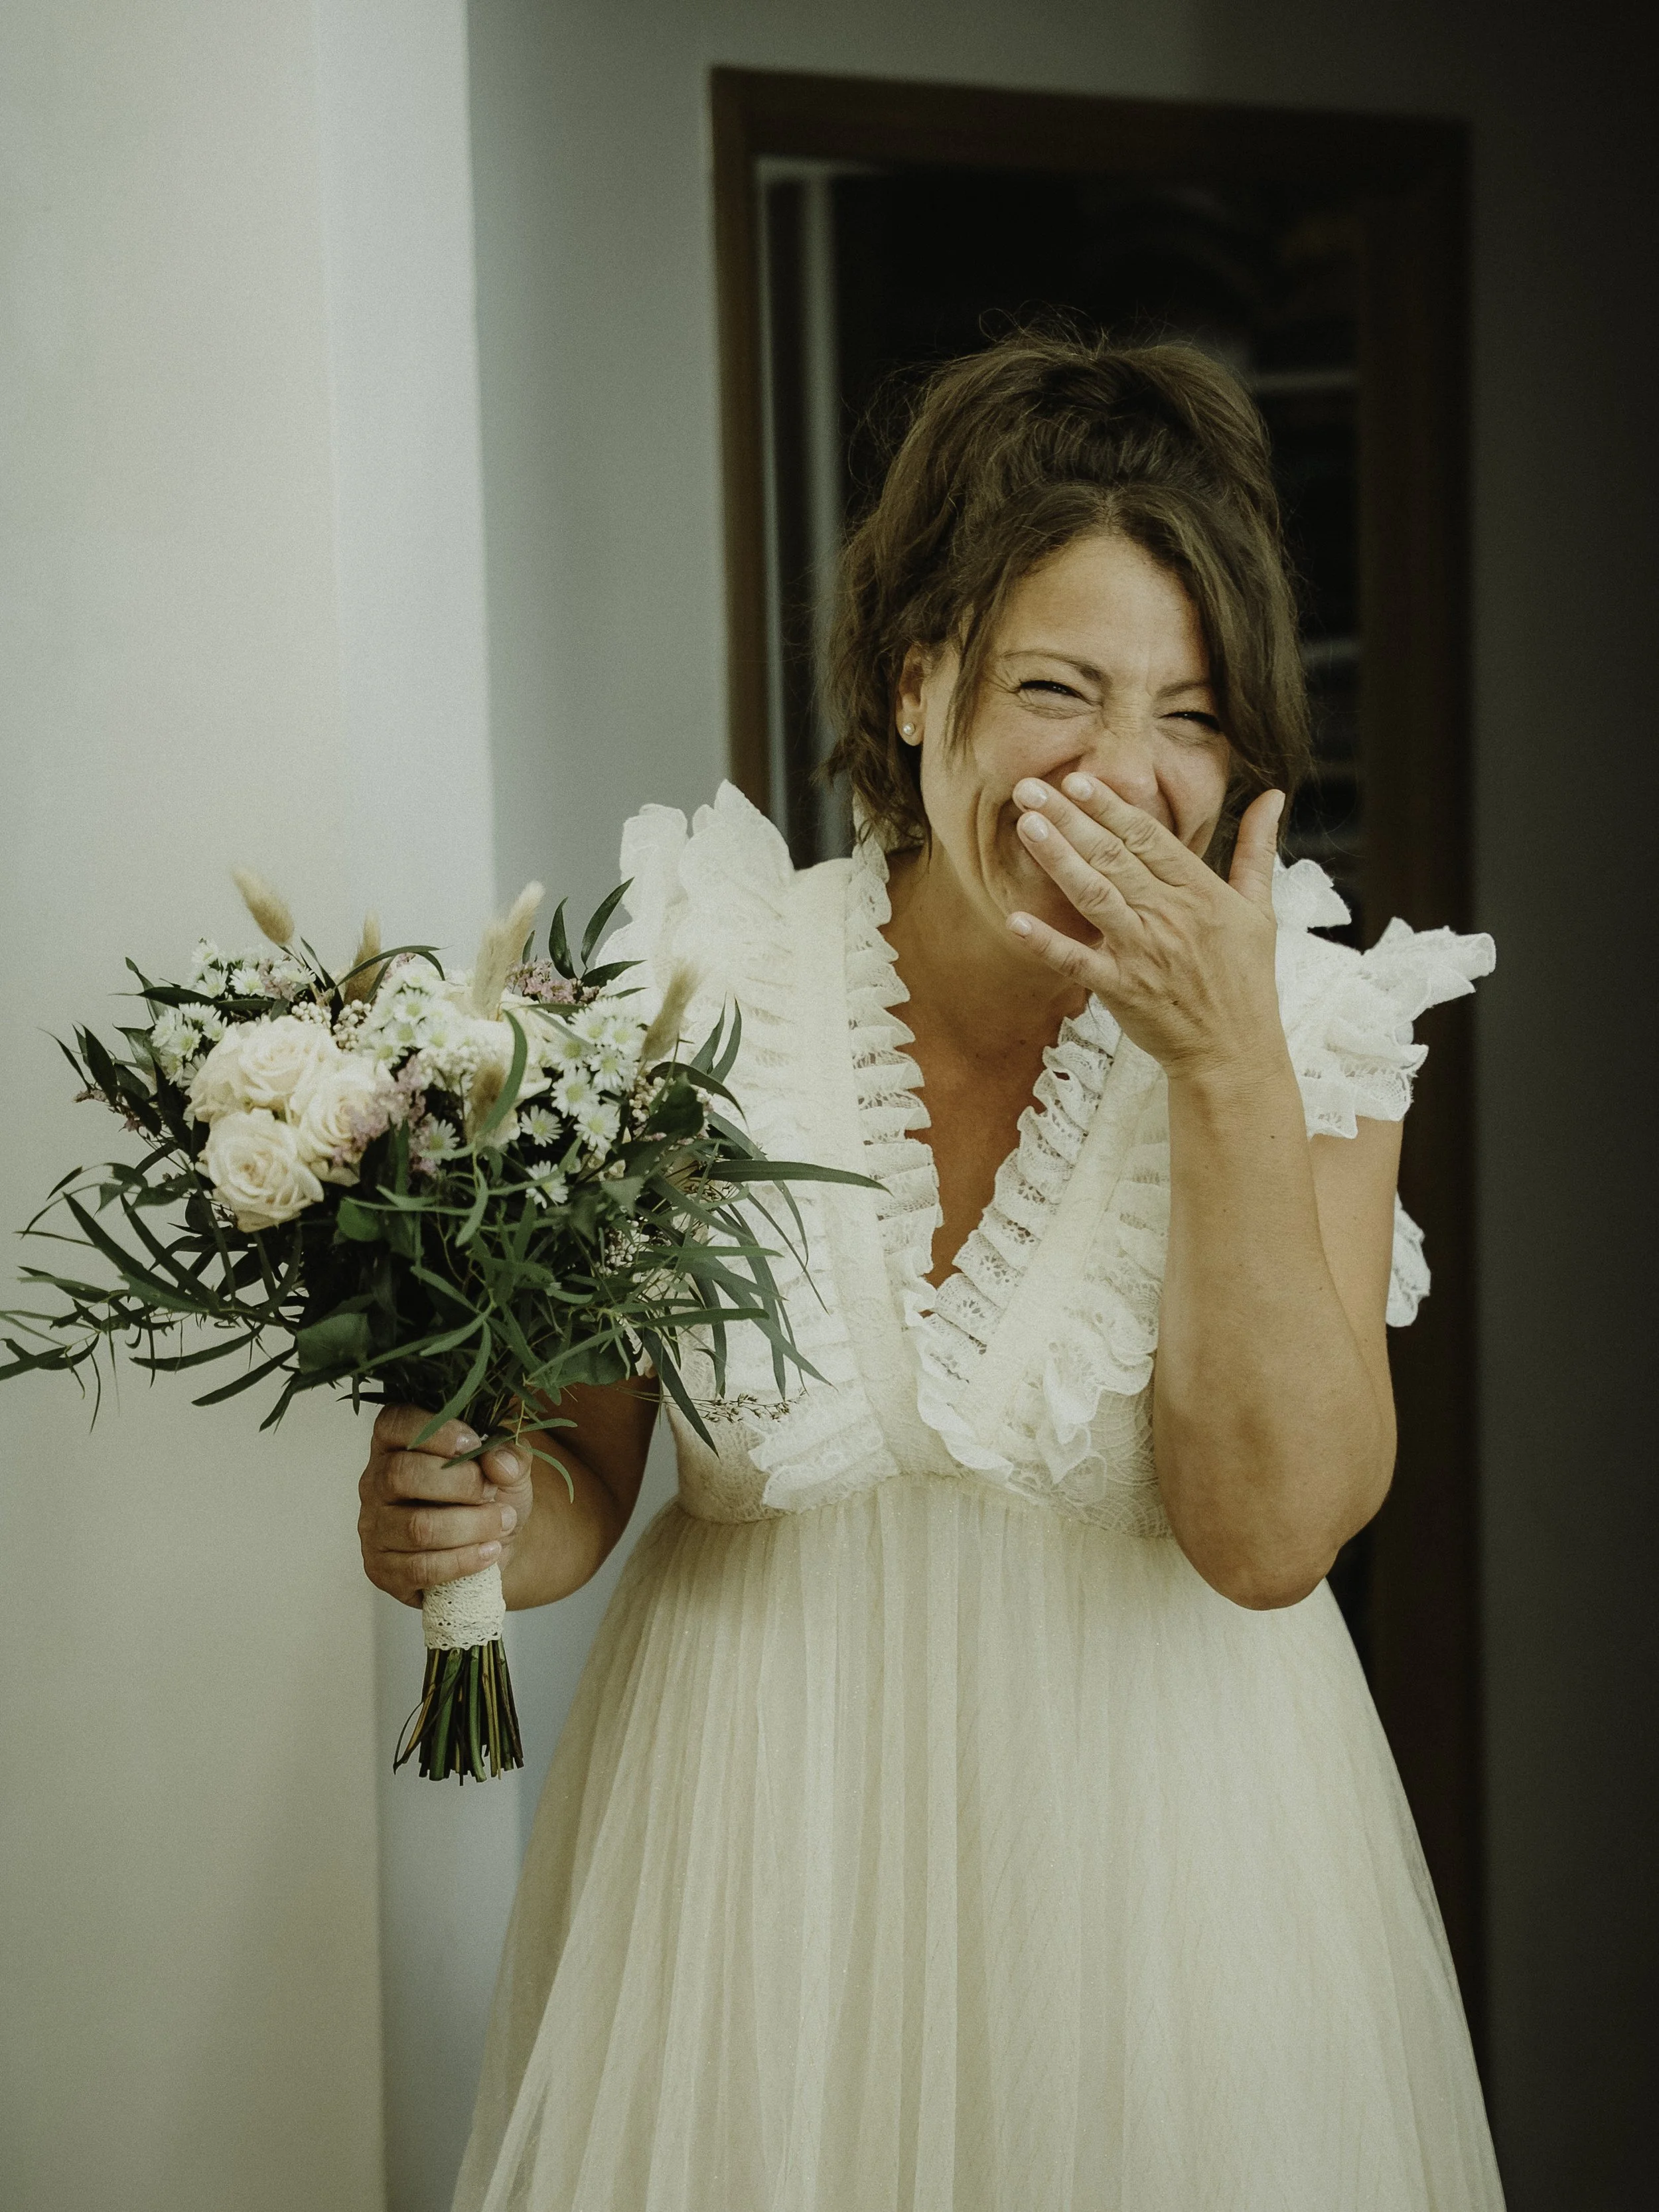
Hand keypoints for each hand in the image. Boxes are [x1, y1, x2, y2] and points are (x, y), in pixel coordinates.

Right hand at [357, 1406, 534, 1606]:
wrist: (490, 1546)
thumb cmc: (490, 1494)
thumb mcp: (509, 1465)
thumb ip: (511, 1454)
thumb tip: (500, 1462)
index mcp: (396, 1441)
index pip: (395, 1422)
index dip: (435, 1431)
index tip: (474, 1444)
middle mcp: (375, 1480)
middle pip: (400, 1475)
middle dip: (460, 1484)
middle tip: (492, 1492)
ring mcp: (374, 1527)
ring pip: (416, 1526)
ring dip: (470, 1526)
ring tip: (502, 1523)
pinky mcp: (382, 1568)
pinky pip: (419, 1568)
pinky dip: (462, 1561)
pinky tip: (489, 1552)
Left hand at [1007, 775, 1286, 1080]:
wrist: (1235, 1051)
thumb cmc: (1245, 979)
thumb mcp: (1260, 909)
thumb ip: (1257, 849)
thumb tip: (1272, 796)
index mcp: (1201, 891)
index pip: (1148, 837)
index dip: (1110, 806)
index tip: (1077, 780)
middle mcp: (1170, 915)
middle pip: (1113, 856)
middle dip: (1069, 818)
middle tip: (1029, 789)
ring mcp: (1144, 952)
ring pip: (1094, 895)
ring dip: (1057, 859)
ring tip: (1025, 826)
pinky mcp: (1122, 989)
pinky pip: (1078, 962)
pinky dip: (1047, 942)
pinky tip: (1016, 920)